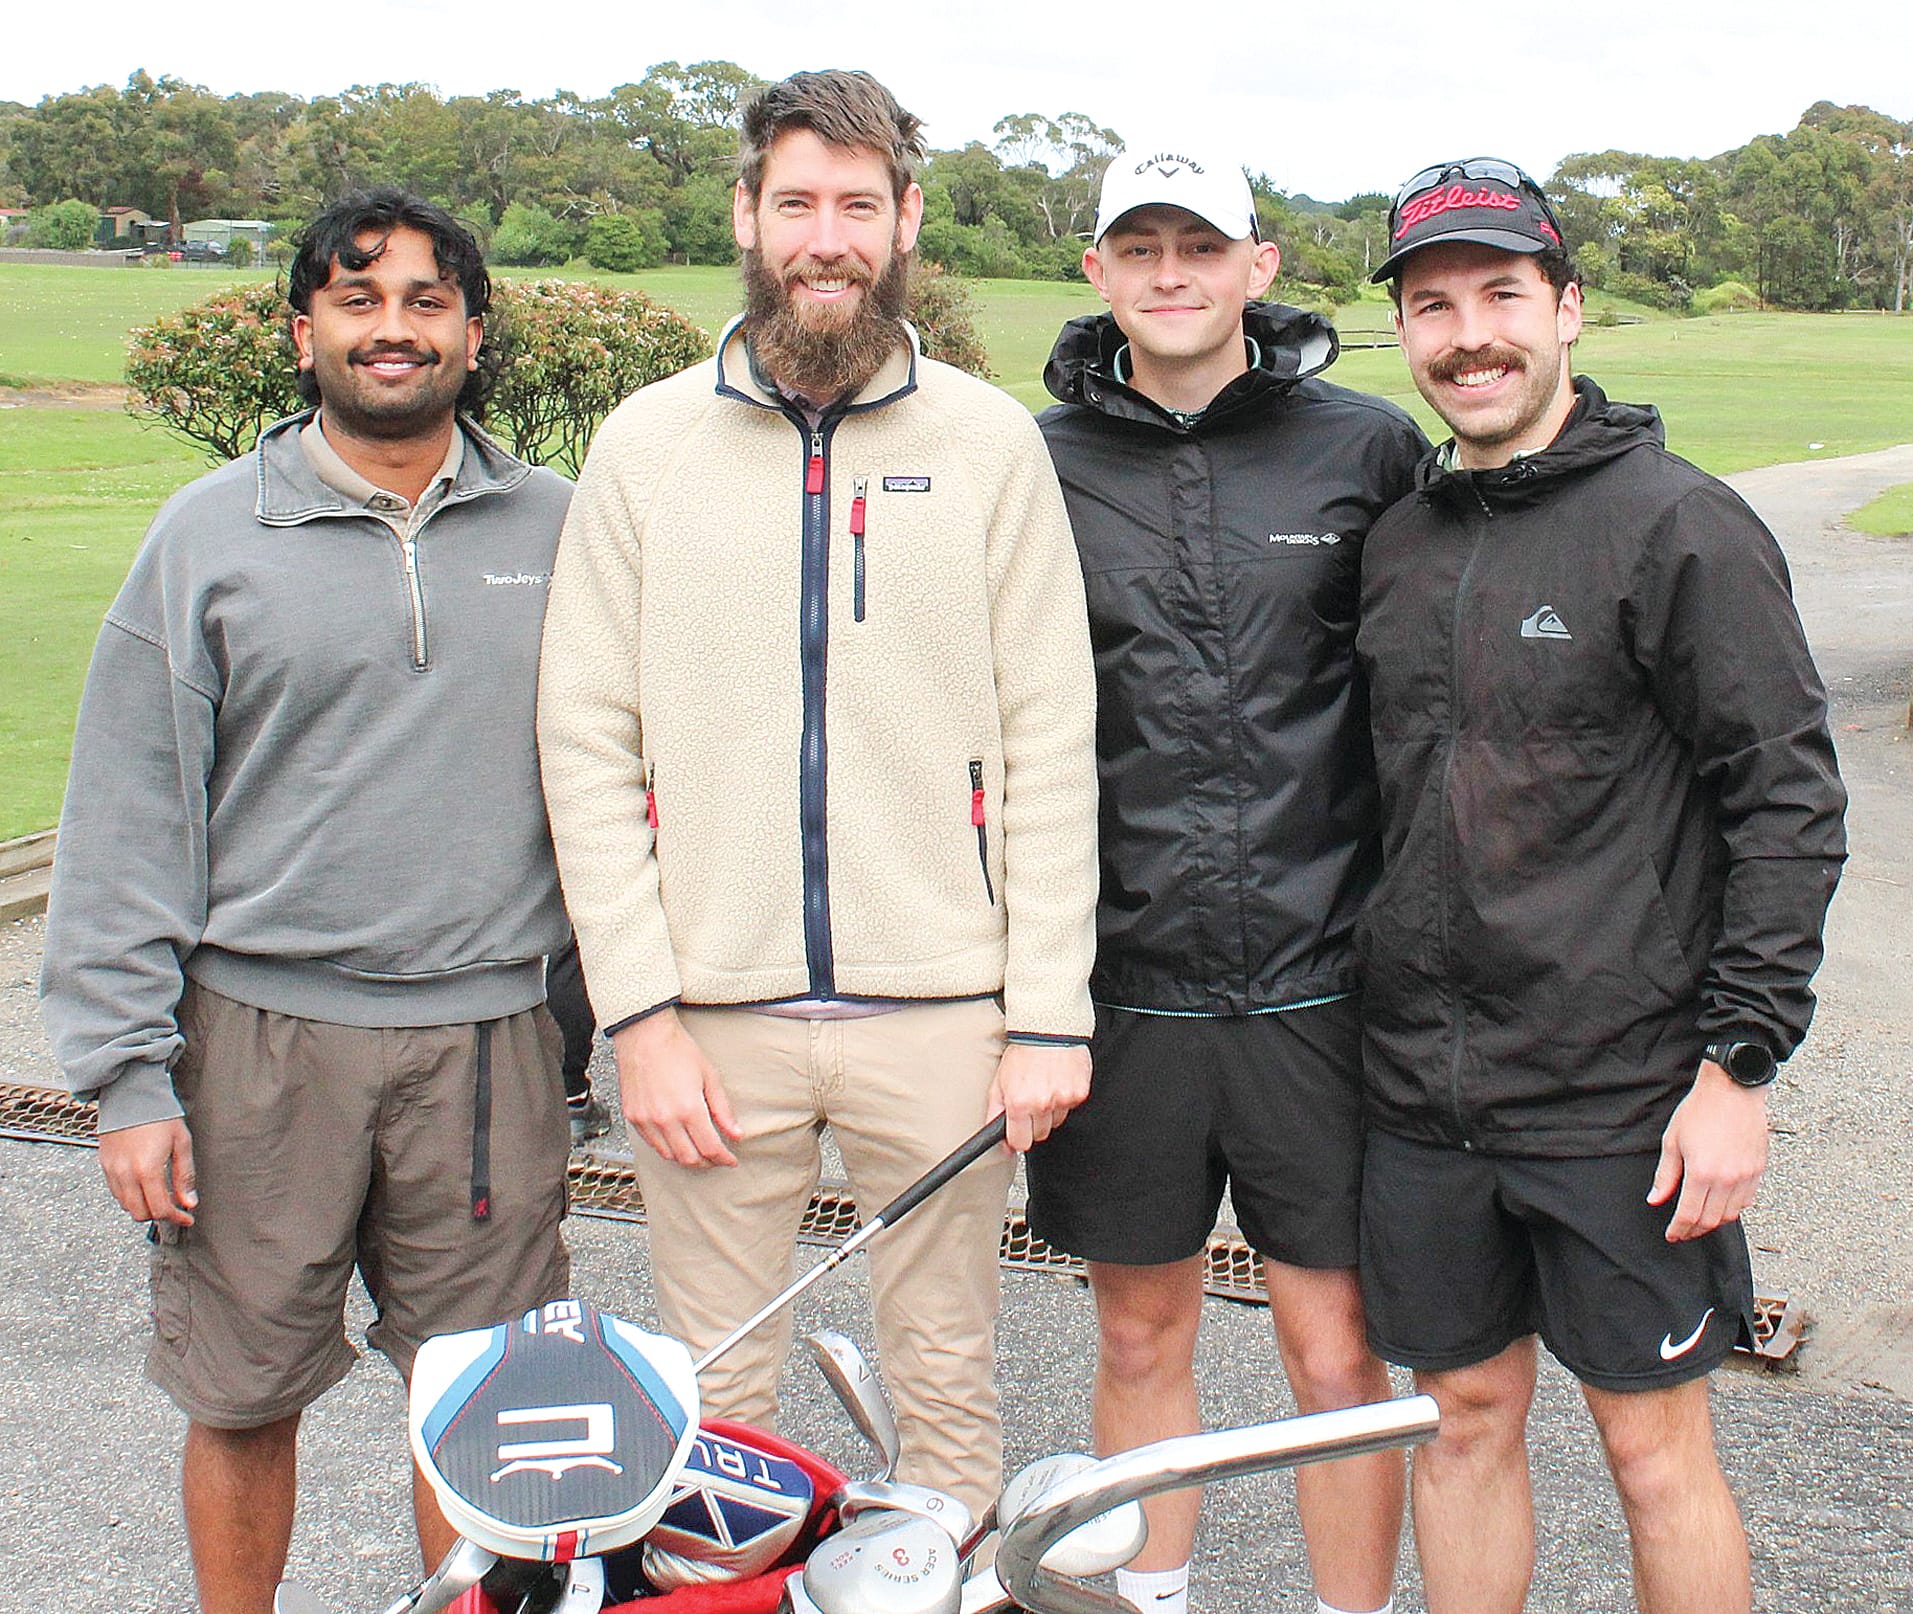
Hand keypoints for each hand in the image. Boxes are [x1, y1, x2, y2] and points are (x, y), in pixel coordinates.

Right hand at [98, 1117, 197, 1225]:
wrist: (130, 1095)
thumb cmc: (159, 1115)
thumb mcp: (181, 1142)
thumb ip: (185, 1176)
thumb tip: (189, 1202)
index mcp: (147, 1169)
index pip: (160, 1208)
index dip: (176, 1218)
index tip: (187, 1218)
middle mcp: (125, 1174)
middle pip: (140, 1213)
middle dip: (159, 1215)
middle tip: (175, 1208)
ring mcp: (111, 1170)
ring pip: (126, 1205)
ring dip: (144, 1207)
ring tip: (161, 1197)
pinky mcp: (104, 1165)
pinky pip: (116, 1192)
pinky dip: (130, 1196)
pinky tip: (145, 1186)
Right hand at [612, 1010, 742, 1168]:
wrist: (644, 1035)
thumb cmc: (677, 1049)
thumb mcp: (710, 1076)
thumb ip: (723, 1109)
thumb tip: (736, 1133)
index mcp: (688, 1109)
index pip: (710, 1148)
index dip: (724, 1158)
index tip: (731, 1160)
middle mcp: (665, 1119)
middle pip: (689, 1158)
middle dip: (707, 1163)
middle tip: (717, 1158)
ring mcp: (646, 1121)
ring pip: (669, 1155)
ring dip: (687, 1158)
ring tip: (699, 1152)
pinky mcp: (633, 1118)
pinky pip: (652, 1144)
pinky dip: (667, 1149)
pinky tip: (677, 1141)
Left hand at [986, 1042, 1090, 1153]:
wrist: (1047, 1029)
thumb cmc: (1022, 1052)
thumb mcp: (999, 1081)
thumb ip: (995, 1112)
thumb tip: (999, 1141)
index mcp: (1019, 1103)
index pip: (1021, 1142)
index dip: (1018, 1138)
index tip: (1018, 1133)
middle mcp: (1041, 1104)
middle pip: (1040, 1134)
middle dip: (1034, 1123)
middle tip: (1031, 1100)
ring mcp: (1062, 1099)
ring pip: (1057, 1121)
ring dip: (1050, 1110)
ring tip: (1045, 1086)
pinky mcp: (1079, 1093)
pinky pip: (1071, 1107)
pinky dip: (1064, 1098)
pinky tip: (1057, 1081)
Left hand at [1648, 1060, 1769, 1242]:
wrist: (1732, 1089)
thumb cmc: (1700, 1110)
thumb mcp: (1672, 1141)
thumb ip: (1665, 1175)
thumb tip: (1656, 1199)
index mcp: (1702, 1172)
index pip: (1689, 1214)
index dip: (1679, 1229)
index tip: (1672, 1235)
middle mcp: (1728, 1179)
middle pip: (1712, 1219)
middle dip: (1695, 1230)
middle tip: (1683, 1230)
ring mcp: (1746, 1175)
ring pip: (1732, 1214)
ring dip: (1715, 1221)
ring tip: (1700, 1219)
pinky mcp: (1759, 1169)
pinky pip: (1747, 1200)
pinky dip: (1733, 1208)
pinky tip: (1721, 1204)